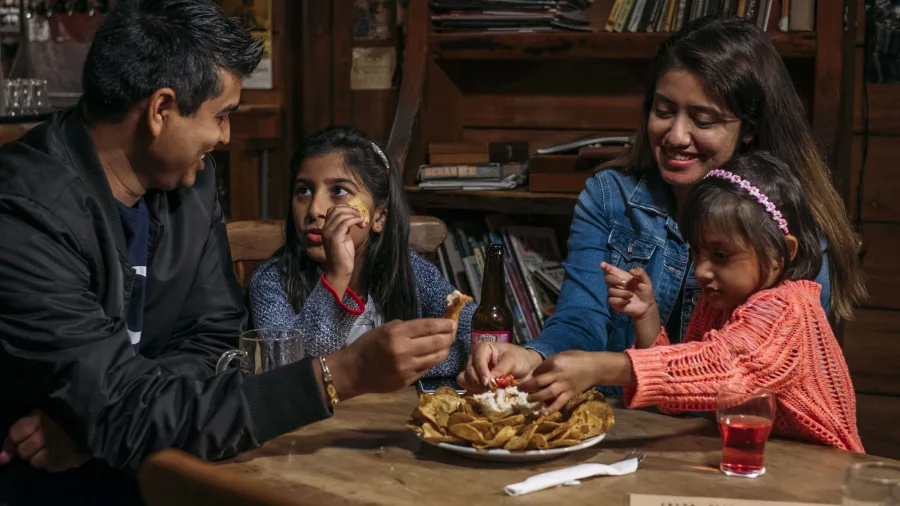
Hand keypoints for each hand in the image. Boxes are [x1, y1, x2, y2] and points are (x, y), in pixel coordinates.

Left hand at [0, 411, 88, 471]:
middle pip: (23, 451)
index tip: (14, 447)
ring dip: (41, 458)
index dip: (13, 441)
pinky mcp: (66, 459)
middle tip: (41, 444)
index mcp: (40, 417)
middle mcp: (44, 433)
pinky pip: (50, 467)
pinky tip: (63, 455)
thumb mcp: (51, 409)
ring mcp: (55, 448)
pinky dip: (53, 463)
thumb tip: (3, 456)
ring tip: (53, 450)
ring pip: (35, 462)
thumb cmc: (76, 408)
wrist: (104, 415)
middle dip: (28, 450)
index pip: (15, 433)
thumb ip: (29, 425)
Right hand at [322, 204, 364, 286]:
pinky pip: (345, 223)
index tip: (357, 215)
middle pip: (336, 209)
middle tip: (361, 216)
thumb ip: (345, 227)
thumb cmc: (343, 255)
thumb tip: (352, 218)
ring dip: (354, 215)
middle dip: (351, 210)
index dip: (346, 208)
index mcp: (327, 228)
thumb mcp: (344, 237)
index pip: (333, 210)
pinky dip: (354, 220)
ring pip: (341, 215)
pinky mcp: (334, 238)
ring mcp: (328, 233)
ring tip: (362, 220)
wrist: (340, 270)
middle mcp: (325, 229)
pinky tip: (361, 223)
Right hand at [328, 318, 456, 398]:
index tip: (453, 322)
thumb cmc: (368, 345)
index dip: (444, 324)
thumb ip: (407, 328)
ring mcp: (407, 368)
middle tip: (453, 332)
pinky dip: (432, 361)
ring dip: (445, 349)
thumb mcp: (385, 328)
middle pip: (437, 342)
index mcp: (397, 334)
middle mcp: (404, 350)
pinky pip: (427, 369)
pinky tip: (433, 356)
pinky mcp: (408, 381)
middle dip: (449, 336)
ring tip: (446, 344)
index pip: (428, 327)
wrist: (353, 371)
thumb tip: (431, 327)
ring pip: (436, 358)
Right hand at [456, 341, 542, 392]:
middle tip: (492, 389)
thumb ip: (501, 370)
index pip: (477, 360)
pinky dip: (473, 391)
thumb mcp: (512, 361)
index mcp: (483, 348)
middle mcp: (475, 358)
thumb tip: (490, 382)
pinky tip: (484, 393)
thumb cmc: (519, 360)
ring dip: (476, 387)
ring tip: (489, 391)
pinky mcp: (474, 381)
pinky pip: (467, 387)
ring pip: (465, 379)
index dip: (481, 372)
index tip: (488, 383)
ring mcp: (473, 370)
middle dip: (480, 382)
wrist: (526, 369)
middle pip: (469, 371)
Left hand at [518, 351, 601, 413]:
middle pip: (538, 382)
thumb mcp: (563, 354)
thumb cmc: (579, 358)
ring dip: (536, 397)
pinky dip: (551, 409)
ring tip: (529, 399)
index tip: (527, 378)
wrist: (595, 367)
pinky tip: (543, 413)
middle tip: (520, 389)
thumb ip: (550, 362)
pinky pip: (559, 403)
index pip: (538, 369)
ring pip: (546, 393)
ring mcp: (564, 385)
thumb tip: (539, 371)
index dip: (531, 374)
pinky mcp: (570, 394)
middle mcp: (558, 374)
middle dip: (527, 386)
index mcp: (555, 362)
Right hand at [601, 262, 655, 320]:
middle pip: (607, 278)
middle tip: (625, 284)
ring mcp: (614, 293)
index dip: (606, 267)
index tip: (602, 264)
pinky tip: (627, 302)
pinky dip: (620, 301)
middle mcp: (616, 284)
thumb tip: (631, 271)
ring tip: (631, 296)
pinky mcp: (614, 302)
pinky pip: (612, 300)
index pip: (612, 270)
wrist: (646, 306)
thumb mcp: (646, 281)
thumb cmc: (645, 292)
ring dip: (623, 293)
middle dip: (615, 280)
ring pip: (611, 291)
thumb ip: (641, 273)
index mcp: (622, 277)